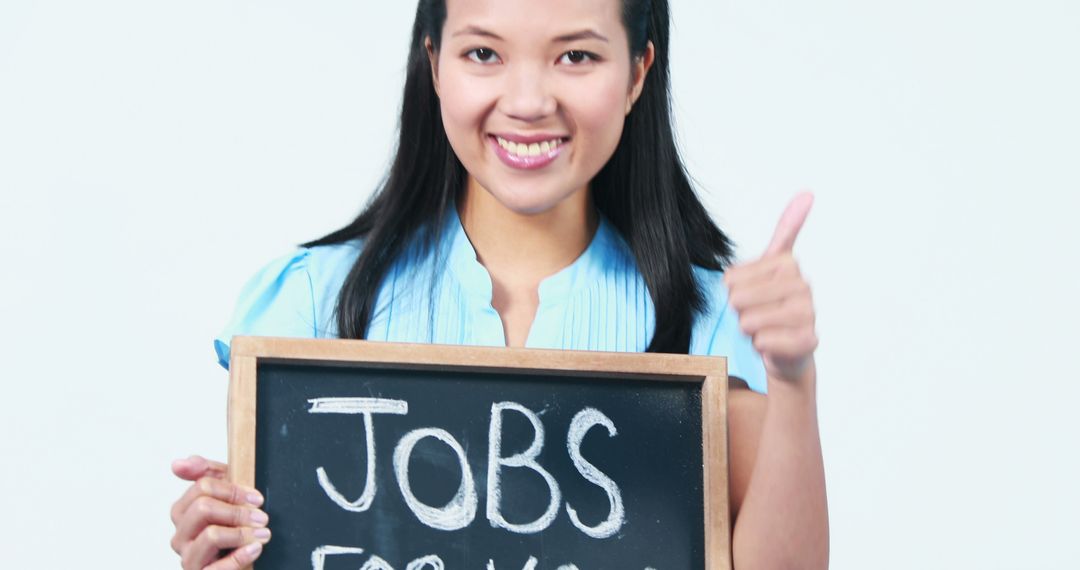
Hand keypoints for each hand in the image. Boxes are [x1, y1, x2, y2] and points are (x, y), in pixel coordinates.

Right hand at [170, 455, 270, 568]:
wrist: (239, 563)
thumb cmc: (231, 528)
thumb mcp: (226, 495)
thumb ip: (208, 473)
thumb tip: (179, 462)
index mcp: (183, 512)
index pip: (202, 487)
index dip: (233, 490)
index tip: (255, 498)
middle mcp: (181, 535)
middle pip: (203, 508)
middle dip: (237, 511)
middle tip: (262, 517)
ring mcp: (188, 558)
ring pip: (211, 535)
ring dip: (242, 533)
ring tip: (263, 534)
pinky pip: (219, 567)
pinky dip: (241, 556)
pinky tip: (255, 548)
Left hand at [724, 193, 818, 383]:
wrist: (785, 352)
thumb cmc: (769, 310)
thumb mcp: (766, 268)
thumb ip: (785, 231)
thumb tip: (808, 193)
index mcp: (788, 264)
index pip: (732, 279)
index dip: (732, 292)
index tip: (752, 295)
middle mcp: (802, 285)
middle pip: (739, 298)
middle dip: (740, 312)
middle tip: (757, 316)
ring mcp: (808, 313)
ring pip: (750, 320)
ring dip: (750, 330)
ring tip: (765, 329)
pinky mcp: (808, 340)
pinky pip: (764, 341)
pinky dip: (761, 346)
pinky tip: (774, 344)